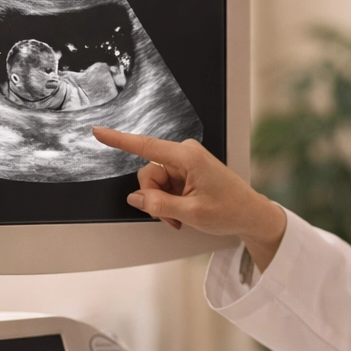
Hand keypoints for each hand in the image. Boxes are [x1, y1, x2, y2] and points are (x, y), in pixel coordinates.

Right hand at [92, 127, 286, 268]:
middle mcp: (184, 155)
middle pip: (148, 174)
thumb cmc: (231, 210)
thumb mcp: (192, 214)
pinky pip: (165, 187)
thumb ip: (159, 205)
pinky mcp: (186, 173)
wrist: (252, 216)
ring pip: (154, 184)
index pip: (145, 146)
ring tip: (180, 219)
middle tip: (172, 219)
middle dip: (154, 199)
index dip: (119, 140)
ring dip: (162, 205)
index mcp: (187, 157)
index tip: (98, 131)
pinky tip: (182, 214)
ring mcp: (185, 164)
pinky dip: (169, 204)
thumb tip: (135, 199)